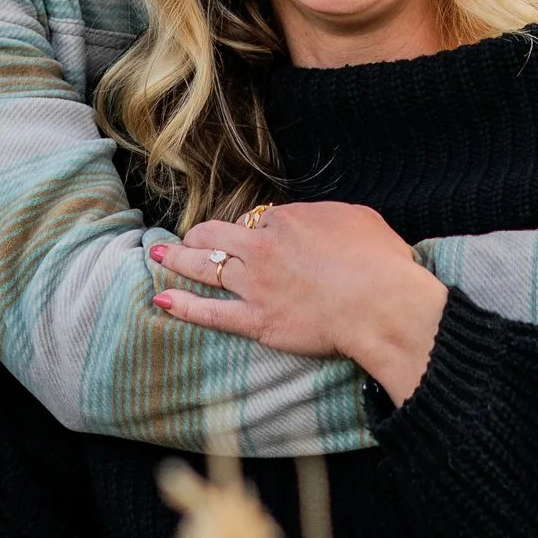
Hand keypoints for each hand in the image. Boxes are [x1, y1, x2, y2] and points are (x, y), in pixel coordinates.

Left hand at [149, 201, 446, 403]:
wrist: (379, 303)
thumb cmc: (379, 262)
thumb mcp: (359, 219)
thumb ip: (331, 217)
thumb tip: (323, 223)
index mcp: (288, 219)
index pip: (257, 219)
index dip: (253, 227)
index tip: (254, 236)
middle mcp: (263, 247)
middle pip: (218, 235)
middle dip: (199, 235)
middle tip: (188, 237)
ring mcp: (255, 284)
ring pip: (205, 267)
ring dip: (178, 260)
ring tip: (158, 256)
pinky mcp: (255, 320)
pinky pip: (210, 313)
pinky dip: (183, 306)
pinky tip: (162, 300)